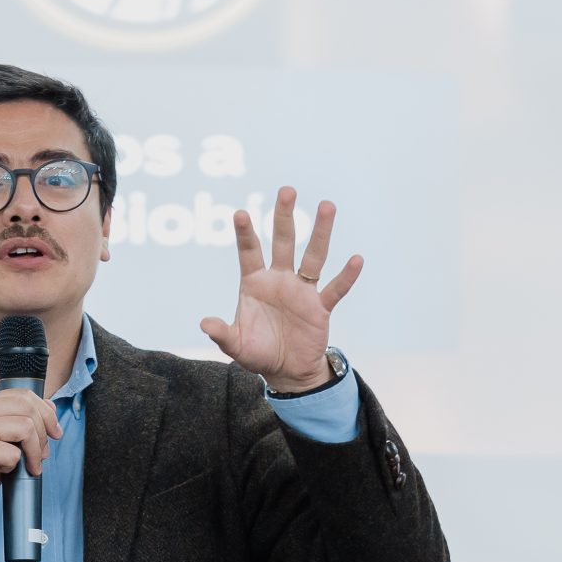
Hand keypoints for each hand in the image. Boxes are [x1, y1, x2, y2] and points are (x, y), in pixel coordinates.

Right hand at [0, 388, 62, 519]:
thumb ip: (18, 419)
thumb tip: (50, 408)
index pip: (21, 394)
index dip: (45, 412)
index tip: (54, 431)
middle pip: (26, 406)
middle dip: (44, 430)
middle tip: (44, 452)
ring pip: (25, 427)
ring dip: (35, 450)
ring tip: (31, 464)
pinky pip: (14, 453)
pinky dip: (15, 466)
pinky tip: (3, 470)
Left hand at [200, 186, 363, 390]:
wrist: (286, 371)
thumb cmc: (258, 353)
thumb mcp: (235, 346)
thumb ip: (222, 334)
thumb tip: (204, 323)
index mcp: (255, 284)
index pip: (250, 253)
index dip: (245, 234)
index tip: (240, 213)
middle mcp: (279, 281)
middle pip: (283, 242)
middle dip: (284, 217)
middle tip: (286, 190)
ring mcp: (302, 291)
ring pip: (313, 256)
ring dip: (320, 232)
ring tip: (327, 205)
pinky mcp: (320, 307)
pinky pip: (335, 289)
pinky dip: (346, 276)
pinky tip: (356, 260)